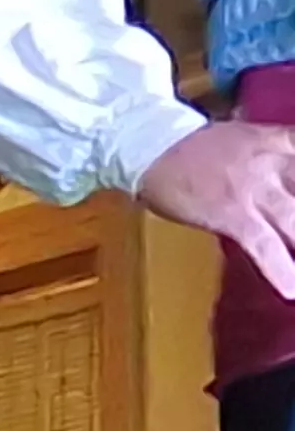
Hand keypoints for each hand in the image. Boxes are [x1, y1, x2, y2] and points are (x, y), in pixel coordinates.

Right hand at [138, 119, 294, 299]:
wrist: (150, 143)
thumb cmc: (198, 146)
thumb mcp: (252, 139)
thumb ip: (283, 158)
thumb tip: (293, 185)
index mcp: (285, 142)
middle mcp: (278, 163)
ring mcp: (256, 189)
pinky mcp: (232, 213)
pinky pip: (264, 246)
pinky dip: (282, 270)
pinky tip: (292, 291)